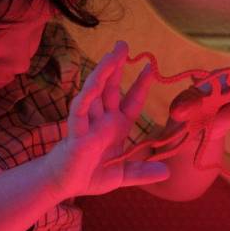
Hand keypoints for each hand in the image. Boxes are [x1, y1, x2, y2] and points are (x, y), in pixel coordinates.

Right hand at [45, 41, 170, 198]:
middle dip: (116, 66)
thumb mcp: (122, 176)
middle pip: (111, 87)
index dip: (141, 84)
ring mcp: (88, 123)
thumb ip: (142, 172)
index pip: (131, 100)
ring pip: (95, 92)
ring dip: (103, 72)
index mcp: (116, 126)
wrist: (63, 186)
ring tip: (112, 53)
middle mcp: (103, 120)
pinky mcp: (75, 132)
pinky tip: (95, 81)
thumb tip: (167, 172)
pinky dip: (87, 96)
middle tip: (123, 44)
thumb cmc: (89, 176)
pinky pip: (80, 110)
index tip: (151, 67)